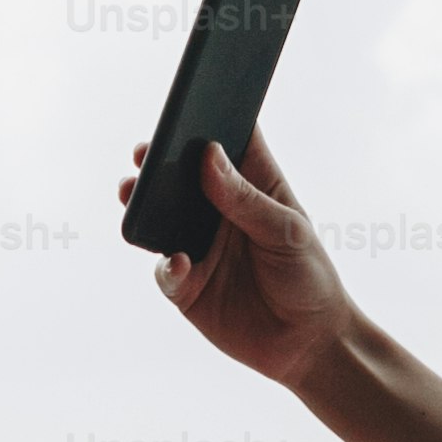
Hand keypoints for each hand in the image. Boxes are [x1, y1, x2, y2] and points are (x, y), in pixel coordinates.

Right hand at [120, 130, 358, 391]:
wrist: (307, 344)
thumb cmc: (308, 277)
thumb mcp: (286, 233)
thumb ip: (245, 199)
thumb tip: (207, 156)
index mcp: (251, 185)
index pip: (226, 139)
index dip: (207, 115)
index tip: (188, 96)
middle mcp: (218, 210)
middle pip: (179, 173)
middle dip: (158, 159)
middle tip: (145, 152)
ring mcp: (197, 245)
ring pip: (157, 217)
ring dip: (142, 204)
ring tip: (134, 193)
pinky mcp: (186, 285)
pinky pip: (163, 270)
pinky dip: (165, 265)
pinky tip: (177, 262)